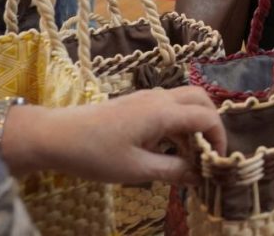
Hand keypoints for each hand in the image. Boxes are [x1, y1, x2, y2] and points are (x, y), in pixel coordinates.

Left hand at [1, 87, 224, 184]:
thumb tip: (199, 176)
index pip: (207, 117)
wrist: (55, 136)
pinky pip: (169, 105)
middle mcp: (160, 98)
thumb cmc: (95, 154)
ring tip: (189, 153)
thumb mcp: (136, 170)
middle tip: (208, 151)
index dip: (219, 138)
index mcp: (164, 112)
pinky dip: (179, 121)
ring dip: (194, 122)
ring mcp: (147, 97)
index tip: (216, 162)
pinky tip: (167, 146)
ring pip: (185, 100)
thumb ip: (173, 171)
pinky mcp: (136, 102)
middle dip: (212, 123)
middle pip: (202, 99)